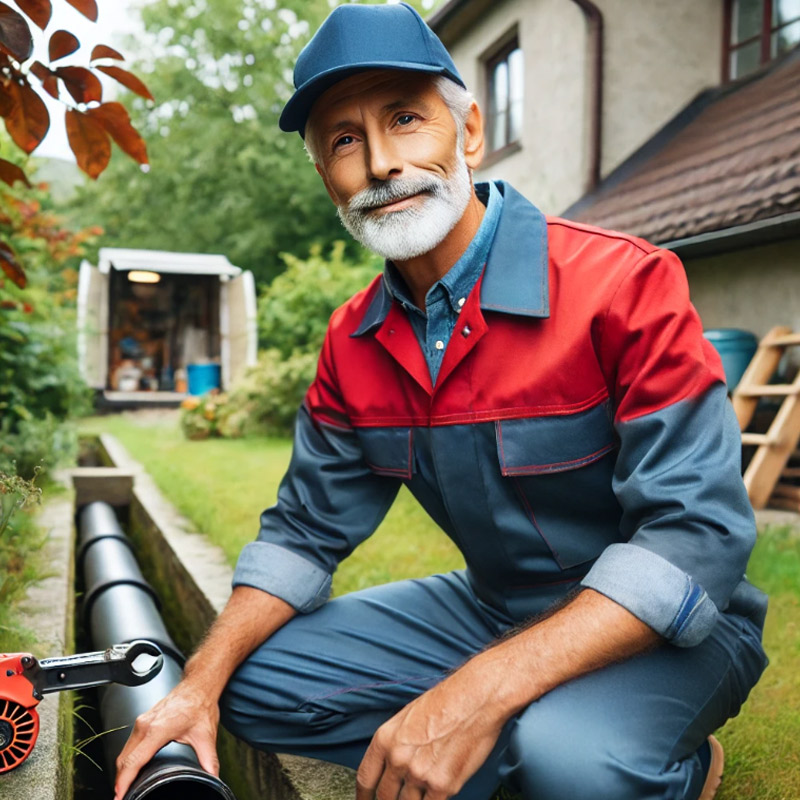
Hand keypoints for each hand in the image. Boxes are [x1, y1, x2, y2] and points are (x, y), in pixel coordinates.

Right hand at [113, 679, 220, 799]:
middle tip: (122, 798)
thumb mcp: (206, 735)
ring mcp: (142, 721)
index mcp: (157, 730)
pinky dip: (127, 758)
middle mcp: (145, 725)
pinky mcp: (143, 720)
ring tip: (125, 788)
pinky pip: (129, 743)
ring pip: (125, 751)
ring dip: (122, 770)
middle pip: (124, 759)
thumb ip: (209, 759)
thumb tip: (214, 777)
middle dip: (120, 781)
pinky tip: (132, 768)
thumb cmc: (200, 705)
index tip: (119, 796)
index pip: (133, 761)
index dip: (124, 782)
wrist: (198, 685)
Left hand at [355, 662, 505, 799]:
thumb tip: (392, 766)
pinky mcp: (443, 785)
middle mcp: (398, 759)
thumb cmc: (446, 700)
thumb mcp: (408, 716)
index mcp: (385, 739)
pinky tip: (436, 793)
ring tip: (423, 789)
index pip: (365, 778)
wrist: (476, 698)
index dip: (364, 796)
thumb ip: (396, 744)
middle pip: (384, 797)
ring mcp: (419, 774)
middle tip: (398, 797)